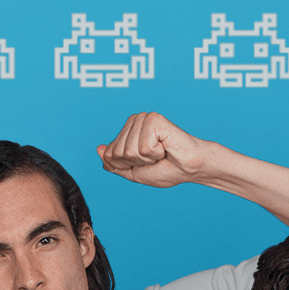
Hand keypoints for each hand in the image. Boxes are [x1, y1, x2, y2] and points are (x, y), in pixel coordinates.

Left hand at [96, 112, 212, 188]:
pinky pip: (143, 147)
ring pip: (128, 150)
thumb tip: (99, 150)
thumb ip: (114, 163)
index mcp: (127, 130)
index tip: (145, 162)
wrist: (189, 169)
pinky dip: (155, 153)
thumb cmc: (165, 169)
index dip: (127, 166)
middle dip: (136, 162)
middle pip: (117, 153)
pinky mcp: (154, 119)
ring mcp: (144, 118)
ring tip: (161, 152)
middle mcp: (134, 120)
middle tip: (155, 157)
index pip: (109, 155)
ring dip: (147, 158)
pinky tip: (165, 147)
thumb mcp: (133, 171)